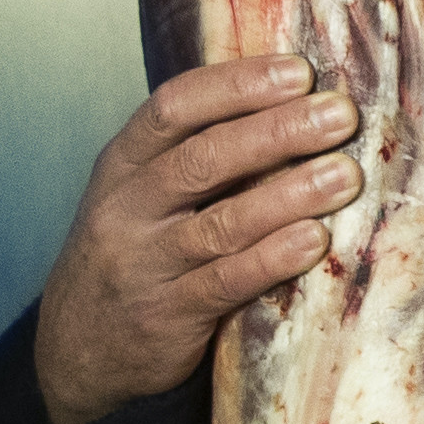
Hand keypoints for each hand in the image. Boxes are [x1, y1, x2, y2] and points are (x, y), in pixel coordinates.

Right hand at [31, 57, 361, 423]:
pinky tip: (315, 241)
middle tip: (340, 114)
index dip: (237, 85)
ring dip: (289, 195)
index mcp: (123, 164)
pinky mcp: (168, 317)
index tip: (298, 71)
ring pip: (221, 222)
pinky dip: (273, 259)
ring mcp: (146, 264)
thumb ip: (195, 155)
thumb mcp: (139, 196)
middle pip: (204, 158)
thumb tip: (292, 106)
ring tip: (345, 175)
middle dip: (277, 131)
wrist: (77, 352)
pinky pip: (227, 282)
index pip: (175, 107)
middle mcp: (127, 208)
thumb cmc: (132, 256)